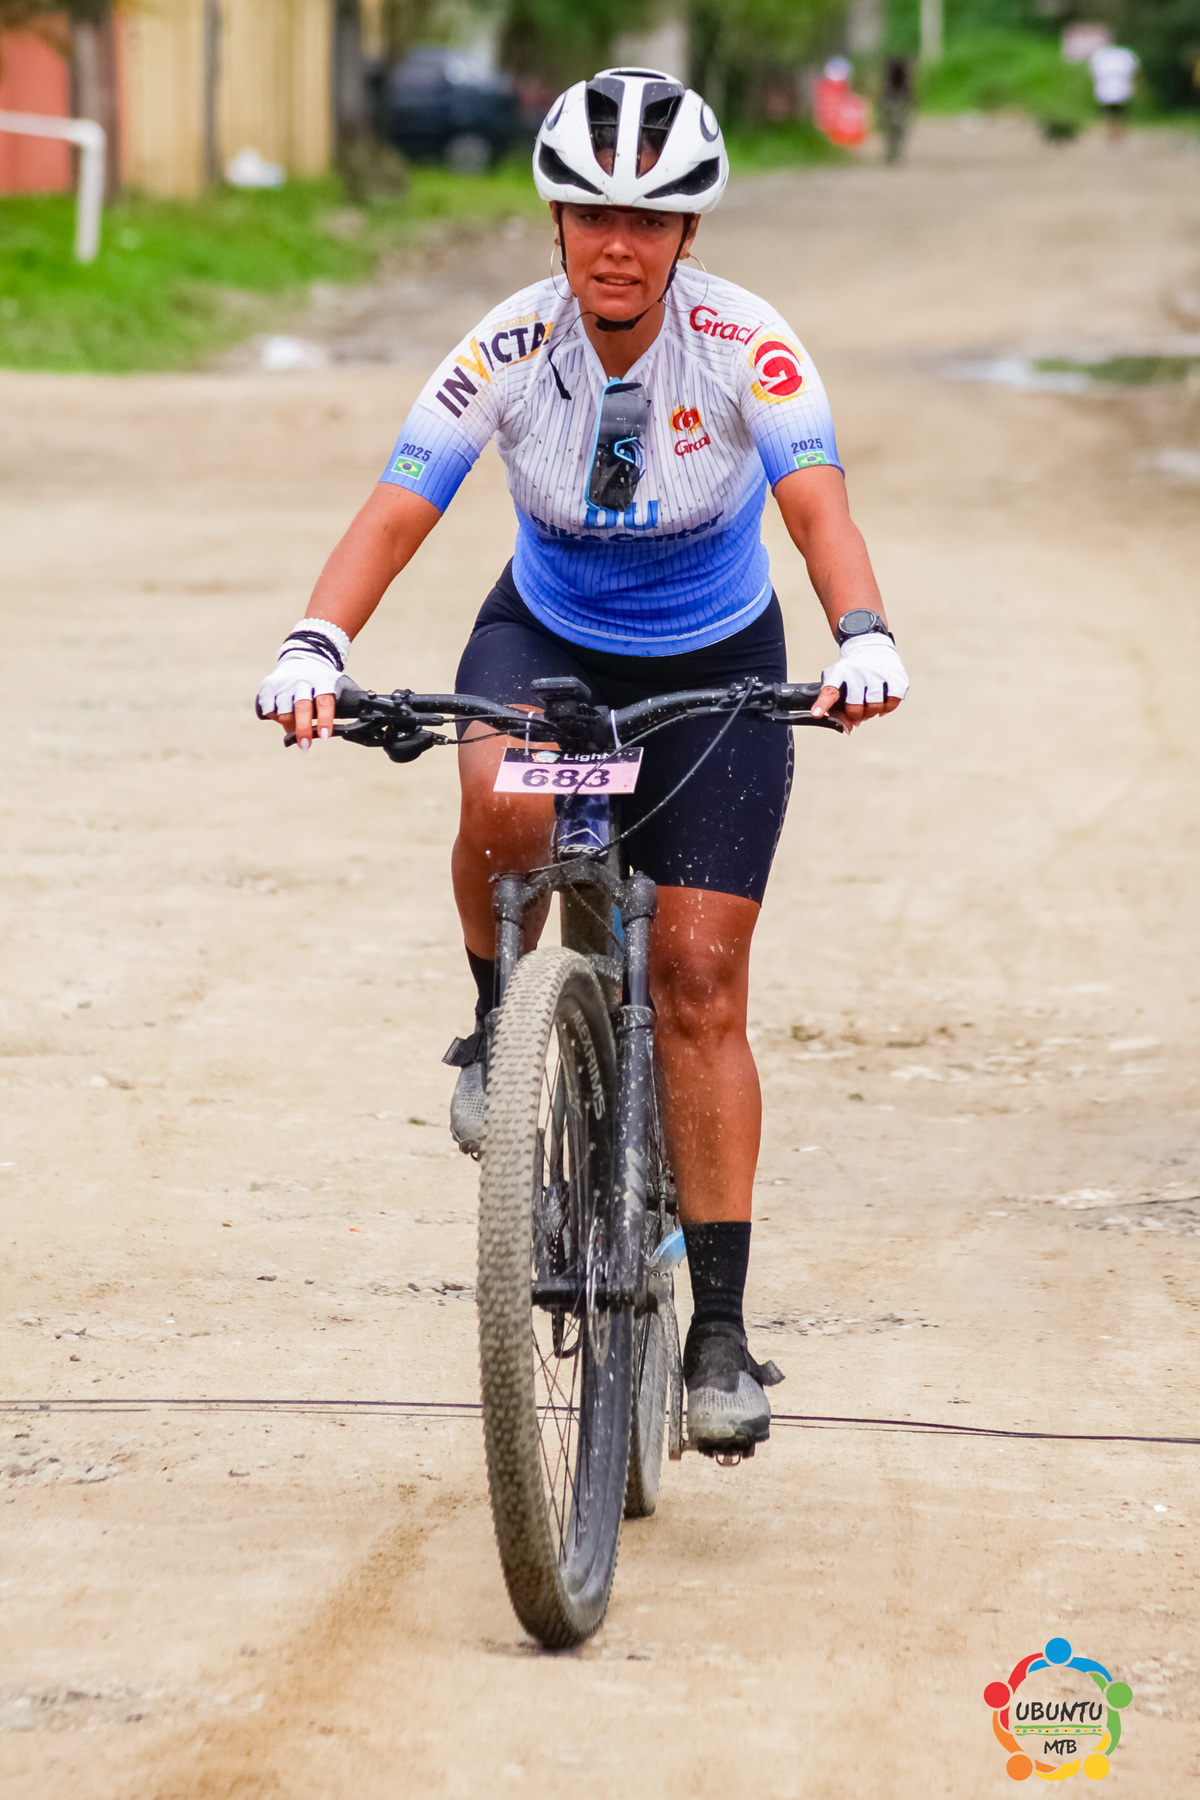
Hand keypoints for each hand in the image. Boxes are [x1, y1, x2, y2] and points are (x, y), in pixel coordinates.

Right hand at [255, 620, 349, 749]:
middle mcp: (303, 680)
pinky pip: (268, 709)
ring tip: (293, 730)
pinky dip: (274, 718)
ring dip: (288, 726)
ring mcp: (285, 682)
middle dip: (303, 730)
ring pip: (283, 711)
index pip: (324, 702)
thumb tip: (324, 737)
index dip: (325, 720)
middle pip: (301, 707)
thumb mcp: (333, 691)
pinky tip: (281, 716)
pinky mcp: (269, 684)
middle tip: (305, 746)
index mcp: (323, 681)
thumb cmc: (321, 686)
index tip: (324, 737)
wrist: (302, 660)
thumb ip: (331, 711)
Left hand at [811, 632, 907, 730]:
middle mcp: (859, 671)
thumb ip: (838, 707)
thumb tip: (848, 728)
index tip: (816, 714)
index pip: (830, 690)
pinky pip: (892, 703)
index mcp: (840, 673)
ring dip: (871, 713)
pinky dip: (887, 708)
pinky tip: (882, 703)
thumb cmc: (851, 672)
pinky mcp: (896, 676)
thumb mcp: (839, 682)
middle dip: (856, 715)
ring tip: (869, 705)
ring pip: (875, 707)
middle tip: (857, 711)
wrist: (871, 645)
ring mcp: (878, 673)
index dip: (823, 704)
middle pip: (855, 708)